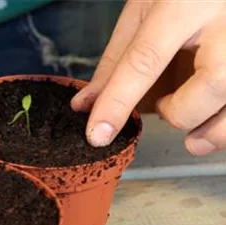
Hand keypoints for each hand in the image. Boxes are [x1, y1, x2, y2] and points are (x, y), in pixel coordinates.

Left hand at [71, 1, 225, 155]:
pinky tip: (217, 122)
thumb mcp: (144, 9)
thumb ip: (117, 60)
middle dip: (182, 113)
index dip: (118, 102)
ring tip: (196, 137)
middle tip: (166, 110)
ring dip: (216, 130)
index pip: (145, 59)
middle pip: (214, 82)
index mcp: (186, 3)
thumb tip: (85, 105)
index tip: (97, 135)